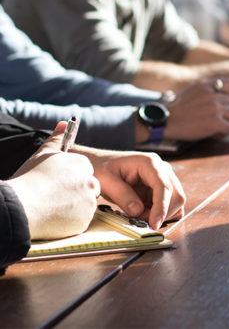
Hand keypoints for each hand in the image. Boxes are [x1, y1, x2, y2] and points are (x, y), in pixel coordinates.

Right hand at [8, 122, 99, 239]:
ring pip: (85, 204)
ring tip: (52, 207)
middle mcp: (90, 182)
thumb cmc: (30, 178)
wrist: (22, 206)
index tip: (57, 183)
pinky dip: (71, 221)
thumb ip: (56, 139)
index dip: (70, 178)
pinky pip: (81, 221)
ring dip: (74, 206)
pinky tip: (55, 218)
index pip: (84, 171)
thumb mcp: (42, 154)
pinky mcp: (85, 221)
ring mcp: (89, 202)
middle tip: (55, 197)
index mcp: (82, 165)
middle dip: (76, 192)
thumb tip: (64, 123)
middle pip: (89, 187)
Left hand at [75, 149, 185, 229]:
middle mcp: (162, 168)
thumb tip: (138, 211)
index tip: (154, 224)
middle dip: (162, 213)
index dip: (161, 207)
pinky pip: (170, 204)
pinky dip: (162, 213)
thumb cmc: (102, 169)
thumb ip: (122, 195)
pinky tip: (145, 214)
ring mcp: (164, 177)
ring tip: (139, 216)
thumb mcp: (106, 181)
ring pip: (176, 201)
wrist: (101, 164)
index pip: (163, 186)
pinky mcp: (162, 187)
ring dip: (161, 214)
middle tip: (140, 221)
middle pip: (176, 195)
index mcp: (149, 163)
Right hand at [164, 78, 228, 140]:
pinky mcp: (215, 122)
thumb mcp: (190, 91)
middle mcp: (213, 94)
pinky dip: (224, 133)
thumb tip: (222, 99)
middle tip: (220, 120)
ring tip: (217, 127)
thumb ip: (206, 91)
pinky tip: (214, 134)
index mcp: (206, 85)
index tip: (223, 103)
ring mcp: (215, 108)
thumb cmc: (176, 110)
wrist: (165, 121)